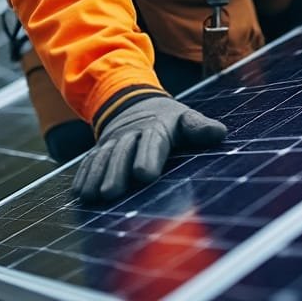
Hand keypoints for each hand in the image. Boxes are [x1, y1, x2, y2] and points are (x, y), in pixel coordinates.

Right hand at [72, 96, 226, 201]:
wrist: (134, 103)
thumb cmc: (168, 120)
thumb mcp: (185, 119)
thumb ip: (199, 128)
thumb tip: (221, 132)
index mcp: (156, 127)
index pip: (152, 142)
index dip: (147, 157)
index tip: (144, 175)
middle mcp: (130, 134)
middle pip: (122, 152)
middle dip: (116, 172)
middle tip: (111, 193)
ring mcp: (112, 142)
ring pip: (102, 158)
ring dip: (97, 177)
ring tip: (93, 197)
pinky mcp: (99, 150)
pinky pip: (89, 162)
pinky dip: (84, 176)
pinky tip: (80, 193)